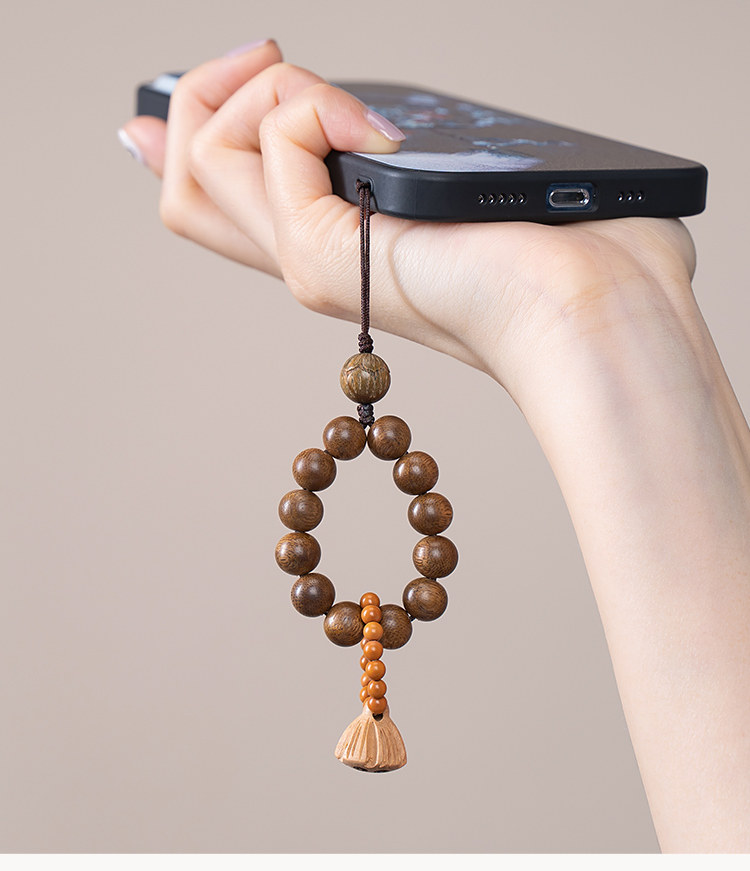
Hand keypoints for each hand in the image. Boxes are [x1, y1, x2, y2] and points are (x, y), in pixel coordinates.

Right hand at [120, 40, 696, 401]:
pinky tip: (387, 132)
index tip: (152, 115)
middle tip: (267, 55)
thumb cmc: (566, 258)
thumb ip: (407, 163)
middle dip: (200, 97)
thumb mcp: (471, 187)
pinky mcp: (329, 256)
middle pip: (186, 186)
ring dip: (268, 92)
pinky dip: (320, 105)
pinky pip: (274, 144)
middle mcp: (311, 261)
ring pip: (200, 160)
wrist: (598, 317)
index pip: (226, 209)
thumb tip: (380, 129)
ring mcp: (311, 263)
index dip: (179, 153)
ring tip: (358, 111)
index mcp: (344, 248)